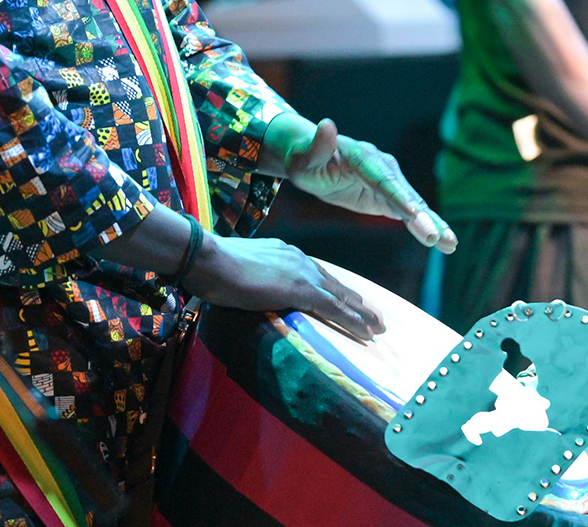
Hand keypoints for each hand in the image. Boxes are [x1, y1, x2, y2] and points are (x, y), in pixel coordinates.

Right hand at [185, 234, 385, 340]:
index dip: (333, 289)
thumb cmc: (213, 265)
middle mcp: (300, 260)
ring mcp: (302, 273)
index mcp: (285, 253)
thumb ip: (253, 277)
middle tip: (374, 315)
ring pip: (341, 296)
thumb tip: (249, 287)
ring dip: (362, 313)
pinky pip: (335, 309)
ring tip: (378, 327)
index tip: (346, 300)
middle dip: (355, 301)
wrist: (209, 259)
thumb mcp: (240, 268)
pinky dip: (353, 321)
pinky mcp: (301, 290)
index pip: (316, 274)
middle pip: (335, 284)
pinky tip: (366, 333)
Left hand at [283, 118, 458, 252]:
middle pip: (404, 194)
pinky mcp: (389, 197)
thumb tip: (325, 124)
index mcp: (363, 157)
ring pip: (414, 206)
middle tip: (437, 237)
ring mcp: (390, 182)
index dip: (397, 195)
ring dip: (433, 224)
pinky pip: (411, 214)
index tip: (412, 212)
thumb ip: (317, 145)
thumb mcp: (304, 155)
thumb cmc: (305, 158)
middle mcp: (383, 167)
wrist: (313, 159)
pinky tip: (444, 243)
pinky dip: (428, 226)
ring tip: (451, 244)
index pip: (382, 178)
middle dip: (422, 216)